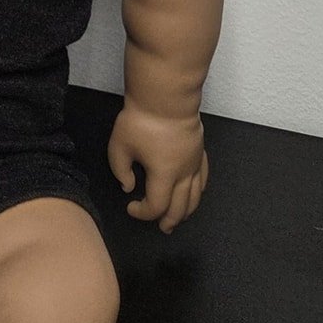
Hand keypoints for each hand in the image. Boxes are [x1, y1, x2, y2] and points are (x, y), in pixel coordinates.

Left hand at [107, 104, 208, 232]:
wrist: (165, 96)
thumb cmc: (141, 120)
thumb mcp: (119, 145)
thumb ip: (120, 170)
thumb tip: (128, 186)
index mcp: (164, 175)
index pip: (156, 206)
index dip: (142, 212)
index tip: (131, 206)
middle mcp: (184, 174)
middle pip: (180, 208)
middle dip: (168, 220)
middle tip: (160, 226)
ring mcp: (195, 163)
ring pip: (195, 197)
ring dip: (186, 211)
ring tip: (177, 219)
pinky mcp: (200, 152)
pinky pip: (203, 179)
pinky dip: (199, 192)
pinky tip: (195, 194)